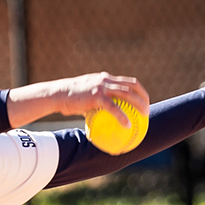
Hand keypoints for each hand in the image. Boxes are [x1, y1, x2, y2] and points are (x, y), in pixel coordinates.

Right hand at [6, 73, 149, 127]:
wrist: (56, 95)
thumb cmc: (68, 99)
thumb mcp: (84, 97)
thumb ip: (95, 102)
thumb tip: (102, 117)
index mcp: (104, 79)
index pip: (127, 81)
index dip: (139, 90)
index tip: (144, 100)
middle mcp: (106, 80)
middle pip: (132, 86)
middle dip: (144, 97)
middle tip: (148, 110)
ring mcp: (102, 87)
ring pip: (127, 94)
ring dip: (139, 105)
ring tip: (145, 117)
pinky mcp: (97, 96)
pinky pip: (114, 107)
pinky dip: (123, 116)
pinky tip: (128, 126)